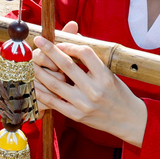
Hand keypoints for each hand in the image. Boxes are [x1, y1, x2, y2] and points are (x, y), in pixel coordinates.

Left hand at [31, 23, 147, 147]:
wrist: (128, 120)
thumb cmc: (118, 93)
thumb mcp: (110, 74)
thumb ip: (92, 60)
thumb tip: (74, 38)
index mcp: (105, 76)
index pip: (85, 53)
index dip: (70, 45)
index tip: (61, 42)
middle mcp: (94, 89)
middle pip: (67, 65)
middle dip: (50, 51)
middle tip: (39, 40)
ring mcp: (84, 104)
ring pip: (55, 83)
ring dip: (40, 71)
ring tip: (30, 62)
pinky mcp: (76, 116)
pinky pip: (53, 102)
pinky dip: (41, 92)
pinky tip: (33, 84)